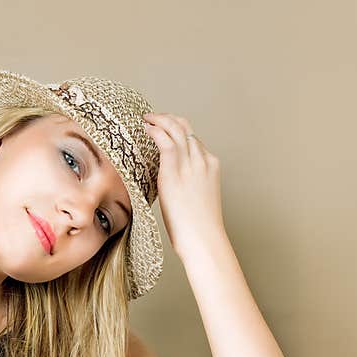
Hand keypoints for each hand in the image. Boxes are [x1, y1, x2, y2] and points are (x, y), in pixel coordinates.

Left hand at [142, 112, 224, 249]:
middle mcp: (202, 160)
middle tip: (153, 118)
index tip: (165, 129)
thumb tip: (171, 187)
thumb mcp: (197, 200)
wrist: (203, 238)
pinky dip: (155, 130)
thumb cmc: (198, 227)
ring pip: (176, 129)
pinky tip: (145, 127)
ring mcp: (191, 163)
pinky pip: (166, 141)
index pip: (193, 140)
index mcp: (210, 166)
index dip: (177, 131)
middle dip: (169, 119)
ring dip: (160, 120)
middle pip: (186, 128)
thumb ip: (188, 186)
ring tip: (146, 119)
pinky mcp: (176, 170)